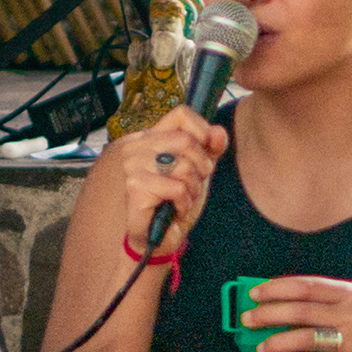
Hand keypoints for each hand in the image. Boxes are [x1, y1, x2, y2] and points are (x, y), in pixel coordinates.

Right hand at [114, 105, 227, 261]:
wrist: (159, 237)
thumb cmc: (175, 200)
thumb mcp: (199, 169)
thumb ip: (211, 148)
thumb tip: (219, 132)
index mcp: (150, 137)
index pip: (180, 114)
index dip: (202, 131)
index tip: (206, 152)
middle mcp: (136, 147)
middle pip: (186, 140)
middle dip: (200, 166)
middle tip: (192, 183)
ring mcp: (132, 166)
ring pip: (183, 166)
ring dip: (192, 188)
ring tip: (182, 198)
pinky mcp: (135, 187)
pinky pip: (177, 188)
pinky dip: (184, 202)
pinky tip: (175, 209)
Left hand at [244, 275, 351, 351]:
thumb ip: (333, 294)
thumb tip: (284, 296)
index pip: (306, 285)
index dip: (276, 288)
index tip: (254, 293)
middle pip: (300, 310)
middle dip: (267, 313)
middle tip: (247, 318)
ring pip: (303, 338)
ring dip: (274, 342)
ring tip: (258, 346)